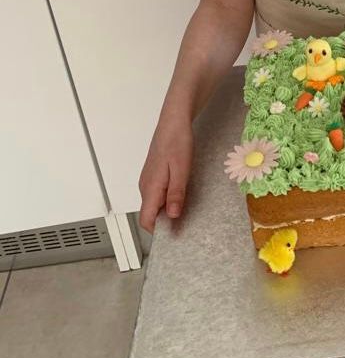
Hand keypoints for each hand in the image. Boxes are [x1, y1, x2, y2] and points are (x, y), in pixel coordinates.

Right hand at [138, 117, 193, 232]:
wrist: (174, 121)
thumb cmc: (178, 142)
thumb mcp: (181, 169)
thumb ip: (176, 193)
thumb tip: (172, 216)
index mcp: (150, 188)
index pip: (146, 220)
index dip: (158, 231)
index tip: (174, 235)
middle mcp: (145, 186)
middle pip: (150, 214)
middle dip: (165, 222)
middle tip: (186, 223)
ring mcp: (148, 179)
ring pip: (154, 203)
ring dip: (167, 209)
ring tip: (186, 208)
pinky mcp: (154, 174)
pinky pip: (157, 193)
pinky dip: (167, 198)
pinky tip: (181, 193)